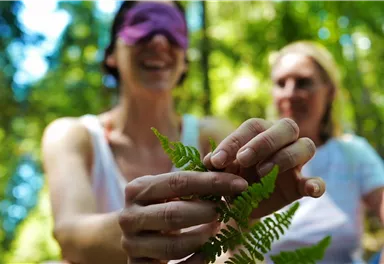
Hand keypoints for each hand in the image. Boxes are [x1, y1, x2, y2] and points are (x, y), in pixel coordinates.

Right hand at [118, 171, 248, 263]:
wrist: (137, 237)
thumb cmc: (161, 207)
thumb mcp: (170, 192)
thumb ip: (192, 181)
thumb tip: (222, 165)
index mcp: (137, 189)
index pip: (178, 182)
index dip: (212, 182)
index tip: (240, 184)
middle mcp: (129, 216)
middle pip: (174, 214)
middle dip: (207, 212)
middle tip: (225, 209)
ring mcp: (131, 244)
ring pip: (174, 246)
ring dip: (203, 238)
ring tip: (216, 228)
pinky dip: (198, 260)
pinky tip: (209, 251)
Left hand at [203, 118, 325, 217]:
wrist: (241, 204)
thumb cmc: (231, 178)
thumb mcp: (221, 171)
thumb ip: (216, 165)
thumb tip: (208, 161)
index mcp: (260, 132)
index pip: (252, 127)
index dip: (234, 142)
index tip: (216, 161)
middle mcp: (282, 141)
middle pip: (286, 127)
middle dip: (264, 142)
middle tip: (242, 160)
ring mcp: (296, 162)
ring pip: (305, 146)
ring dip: (284, 158)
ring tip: (262, 173)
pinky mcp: (302, 185)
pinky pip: (318, 181)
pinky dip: (317, 184)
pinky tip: (311, 189)